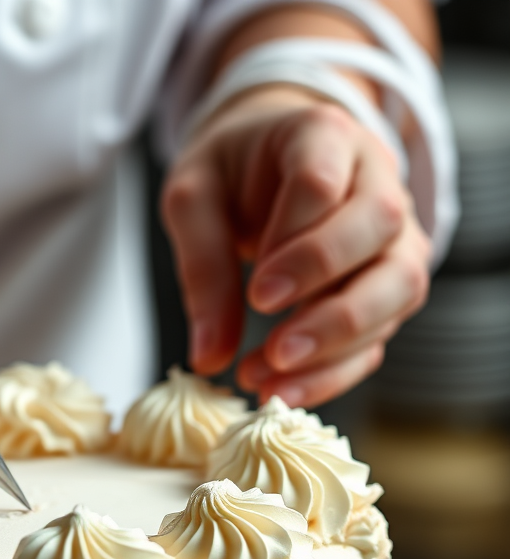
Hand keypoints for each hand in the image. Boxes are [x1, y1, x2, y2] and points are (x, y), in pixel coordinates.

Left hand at [161, 85, 430, 406]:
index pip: (322, 185)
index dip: (297, 247)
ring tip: (270, 381)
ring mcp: (392, 230)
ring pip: (399, 286)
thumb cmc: (230, 172)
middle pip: (379, 230)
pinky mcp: (389, 279)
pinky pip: (381, 330)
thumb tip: (209, 357)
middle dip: (330, 300)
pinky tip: (285, 390)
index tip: (259, 296)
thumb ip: (200, 268)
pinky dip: (337, 370)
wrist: (266, 157)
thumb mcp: (193, 199)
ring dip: (338, 346)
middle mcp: (374, 177)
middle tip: (275, 349)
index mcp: (321, 135)